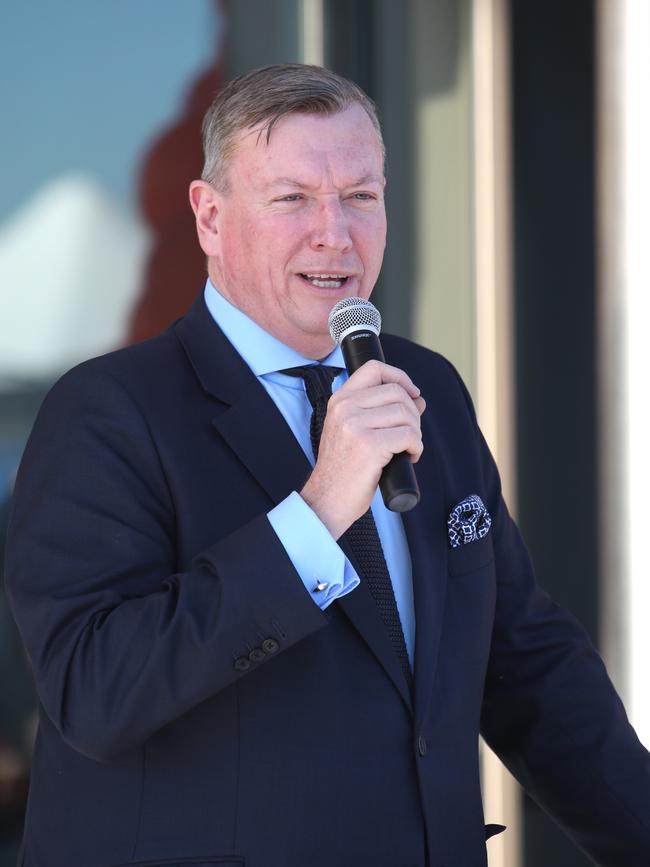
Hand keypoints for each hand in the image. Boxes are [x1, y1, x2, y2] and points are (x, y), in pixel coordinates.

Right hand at [300, 359, 424, 538]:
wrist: (328, 499)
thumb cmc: (343, 469)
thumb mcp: (353, 431)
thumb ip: (381, 411)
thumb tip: (418, 399)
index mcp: (339, 400)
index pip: (374, 369)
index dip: (399, 376)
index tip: (412, 393)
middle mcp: (345, 408)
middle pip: (397, 392)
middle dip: (413, 414)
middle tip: (409, 435)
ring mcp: (356, 425)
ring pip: (406, 413)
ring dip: (415, 433)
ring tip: (406, 449)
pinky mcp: (370, 444)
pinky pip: (409, 435)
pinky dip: (416, 447)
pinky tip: (408, 458)